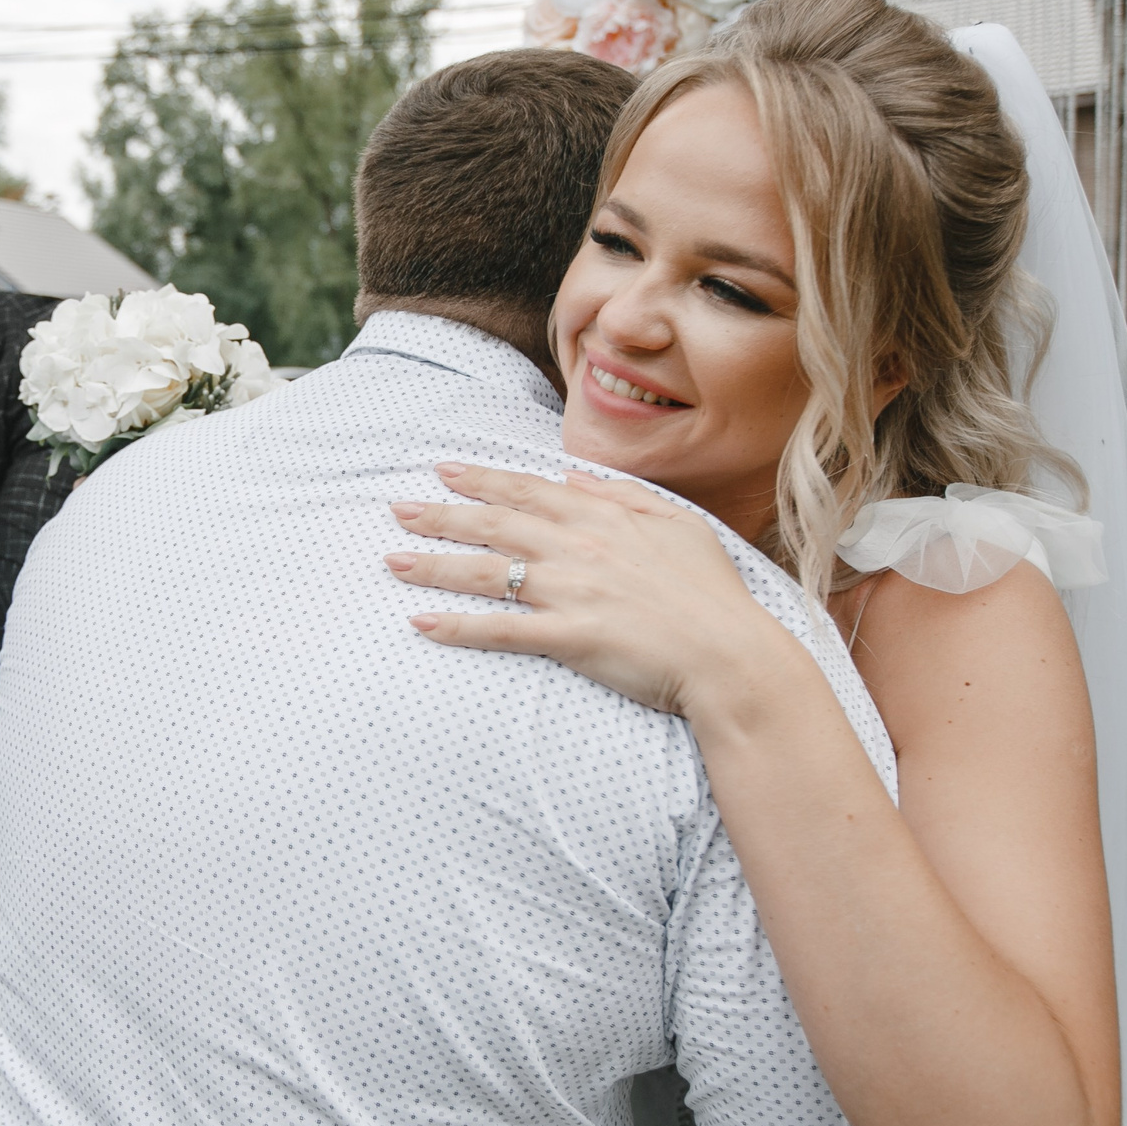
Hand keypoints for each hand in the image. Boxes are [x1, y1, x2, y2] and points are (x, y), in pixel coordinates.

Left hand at [383, 461, 784, 718]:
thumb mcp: (681, 527)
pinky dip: (459, 627)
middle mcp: (581, 547)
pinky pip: (503, 630)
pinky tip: (422, 624)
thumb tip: (576, 478)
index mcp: (605, 518)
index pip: (530, 490)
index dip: (482, 479)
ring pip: (489, 572)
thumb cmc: (714, 596)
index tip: (443, 469)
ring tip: (392, 561)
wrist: (735, 656)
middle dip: (442, 514)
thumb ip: (625, 497)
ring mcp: (574, 591)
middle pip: (497, 524)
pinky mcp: (571, 637)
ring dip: (435, 565)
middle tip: (395, 509)